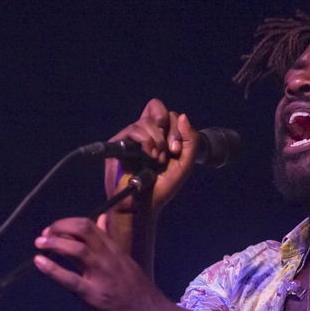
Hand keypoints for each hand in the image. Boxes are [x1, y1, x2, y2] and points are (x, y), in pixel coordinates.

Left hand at [33, 216, 170, 310]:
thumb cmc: (137, 291)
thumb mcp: (125, 260)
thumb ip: (110, 241)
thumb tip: (101, 218)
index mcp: (115, 249)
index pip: (89, 225)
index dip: (67, 223)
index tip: (55, 230)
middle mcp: (108, 258)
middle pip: (82, 230)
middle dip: (59, 228)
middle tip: (44, 236)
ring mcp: (102, 276)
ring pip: (77, 250)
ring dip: (54, 243)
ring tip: (40, 244)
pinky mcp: (95, 296)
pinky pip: (71, 280)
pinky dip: (53, 269)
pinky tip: (39, 263)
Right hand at [105, 99, 197, 216]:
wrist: (145, 202)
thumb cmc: (163, 186)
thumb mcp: (185, 163)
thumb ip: (190, 140)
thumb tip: (182, 116)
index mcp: (162, 135)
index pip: (170, 114)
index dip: (176, 128)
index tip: (176, 150)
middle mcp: (146, 132)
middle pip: (157, 108)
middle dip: (168, 128)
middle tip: (169, 150)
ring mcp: (131, 137)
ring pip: (146, 120)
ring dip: (156, 140)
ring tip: (156, 158)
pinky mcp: (119, 142)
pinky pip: (133, 129)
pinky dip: (145, 140)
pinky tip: (148, 155)